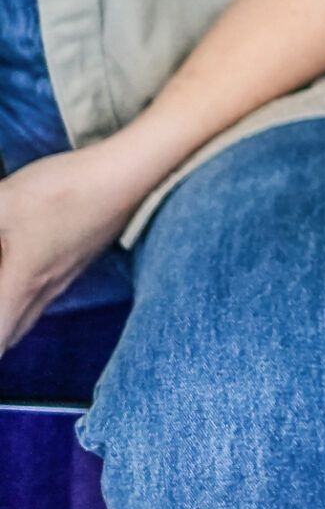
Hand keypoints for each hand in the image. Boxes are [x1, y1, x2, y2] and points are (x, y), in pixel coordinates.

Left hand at [0, 144, 155, 351]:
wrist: (127, 173)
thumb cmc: (66, 189)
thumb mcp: (4, 202)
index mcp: (24, 280)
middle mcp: (48, 286)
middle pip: (12, 335)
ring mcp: (70, 272)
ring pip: (31, 315)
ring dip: (8, 325)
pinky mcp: (82, 256)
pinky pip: (47, 296)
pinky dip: (26, 303)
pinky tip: (25, 284)